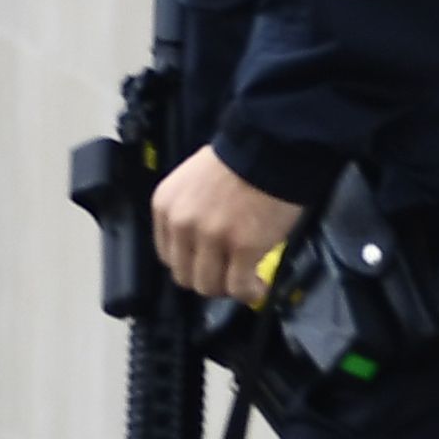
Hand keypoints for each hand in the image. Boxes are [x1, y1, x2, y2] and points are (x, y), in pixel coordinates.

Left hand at [151, 148, 304, 303]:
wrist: (272, 146)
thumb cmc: (238, 159)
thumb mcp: (194, 180)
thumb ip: (189, 211)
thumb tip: (200, 244)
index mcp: (166, 207)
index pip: (167, 255)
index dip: (191, 264)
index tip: (210, 263)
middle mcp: (182, 225)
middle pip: (185, 276)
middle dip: (209, 279)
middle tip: (231, 274)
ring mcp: (212, 238)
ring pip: (210, 286)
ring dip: (229, 288)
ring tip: (248, 281)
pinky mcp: (243, 249)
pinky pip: (239, 287)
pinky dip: (250, 292)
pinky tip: (260, 286)